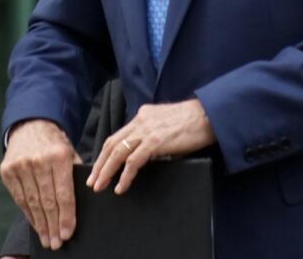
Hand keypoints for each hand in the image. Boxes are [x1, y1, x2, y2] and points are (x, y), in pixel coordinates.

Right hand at [0, 119, 80, 250]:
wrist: (30, 125)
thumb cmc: (55, 143)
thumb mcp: (71, 151)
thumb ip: (77, 174)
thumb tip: (86, 199)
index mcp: (58, 155)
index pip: (64, 193)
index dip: (66, 216)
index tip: (68, 233)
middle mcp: (38, 160)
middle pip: (47, 201)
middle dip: (53, 225)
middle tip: (57, 243)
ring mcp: (20, 166)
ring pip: (32, 203)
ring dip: (40, 224)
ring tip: (47, 239)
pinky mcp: (7, 171)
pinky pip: (19, 198)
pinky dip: (28, 214)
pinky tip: (35, 225)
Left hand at [87, 98, 214, 194]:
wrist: (209, 115)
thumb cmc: (193, 123)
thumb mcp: (167, 125)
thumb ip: (154, 136)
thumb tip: (146, 156)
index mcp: (142, 116)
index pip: (117, 136)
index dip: (105, 153)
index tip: (98, 167)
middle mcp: (141, 120)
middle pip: (112, 144)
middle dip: (100, 164)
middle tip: (92, 181)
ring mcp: (147, 130)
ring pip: (118, 152)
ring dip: (106, 171)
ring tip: (100, 186)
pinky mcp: (155, 141)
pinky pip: (134, 161)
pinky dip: (125, 175)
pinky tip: (121, 186)